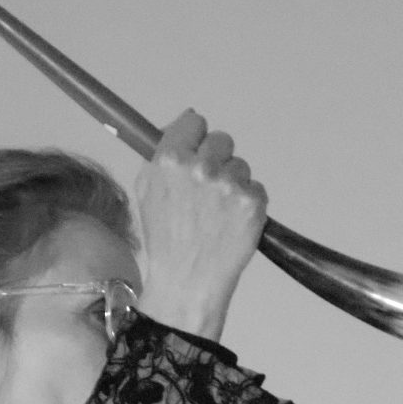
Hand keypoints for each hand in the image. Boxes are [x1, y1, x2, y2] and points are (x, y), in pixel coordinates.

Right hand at [134, 109, 266, 339]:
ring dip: (232, 184)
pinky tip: (231, 223)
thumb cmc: (165, 237)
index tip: (194, 156)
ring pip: (240, 165)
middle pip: (221, 140)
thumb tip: (187, 122)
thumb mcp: (147, 189)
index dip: (194, 141)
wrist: (188, 281)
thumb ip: (165, 152)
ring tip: (217, 214)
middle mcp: (202, 167)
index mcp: (171, 159)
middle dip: (216, 160)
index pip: (195, 123)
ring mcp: (230, 185)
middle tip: (207, 192)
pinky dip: (247, 204)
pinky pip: (255, 188)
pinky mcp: (253, 202)